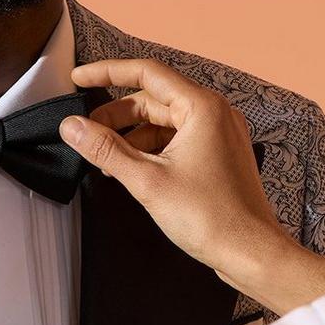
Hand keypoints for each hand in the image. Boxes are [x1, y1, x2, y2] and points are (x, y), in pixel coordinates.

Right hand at [60, 59, 324, 314]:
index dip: (107, 72)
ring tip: (106, 158)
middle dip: (116, 114)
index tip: (80, 78)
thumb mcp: (147, 180)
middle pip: (153, 99)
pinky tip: (132, 168)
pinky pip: (177, 138)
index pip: (146, 73)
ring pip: (164, 120)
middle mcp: (215, 114)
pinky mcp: (218, 154)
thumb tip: (74, 127)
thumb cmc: (215, 219)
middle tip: (86, 131)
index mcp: (202, 108)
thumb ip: (105, 149)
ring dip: (132, 135)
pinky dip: (151, 148)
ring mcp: (219, 134)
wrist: (251, 252)